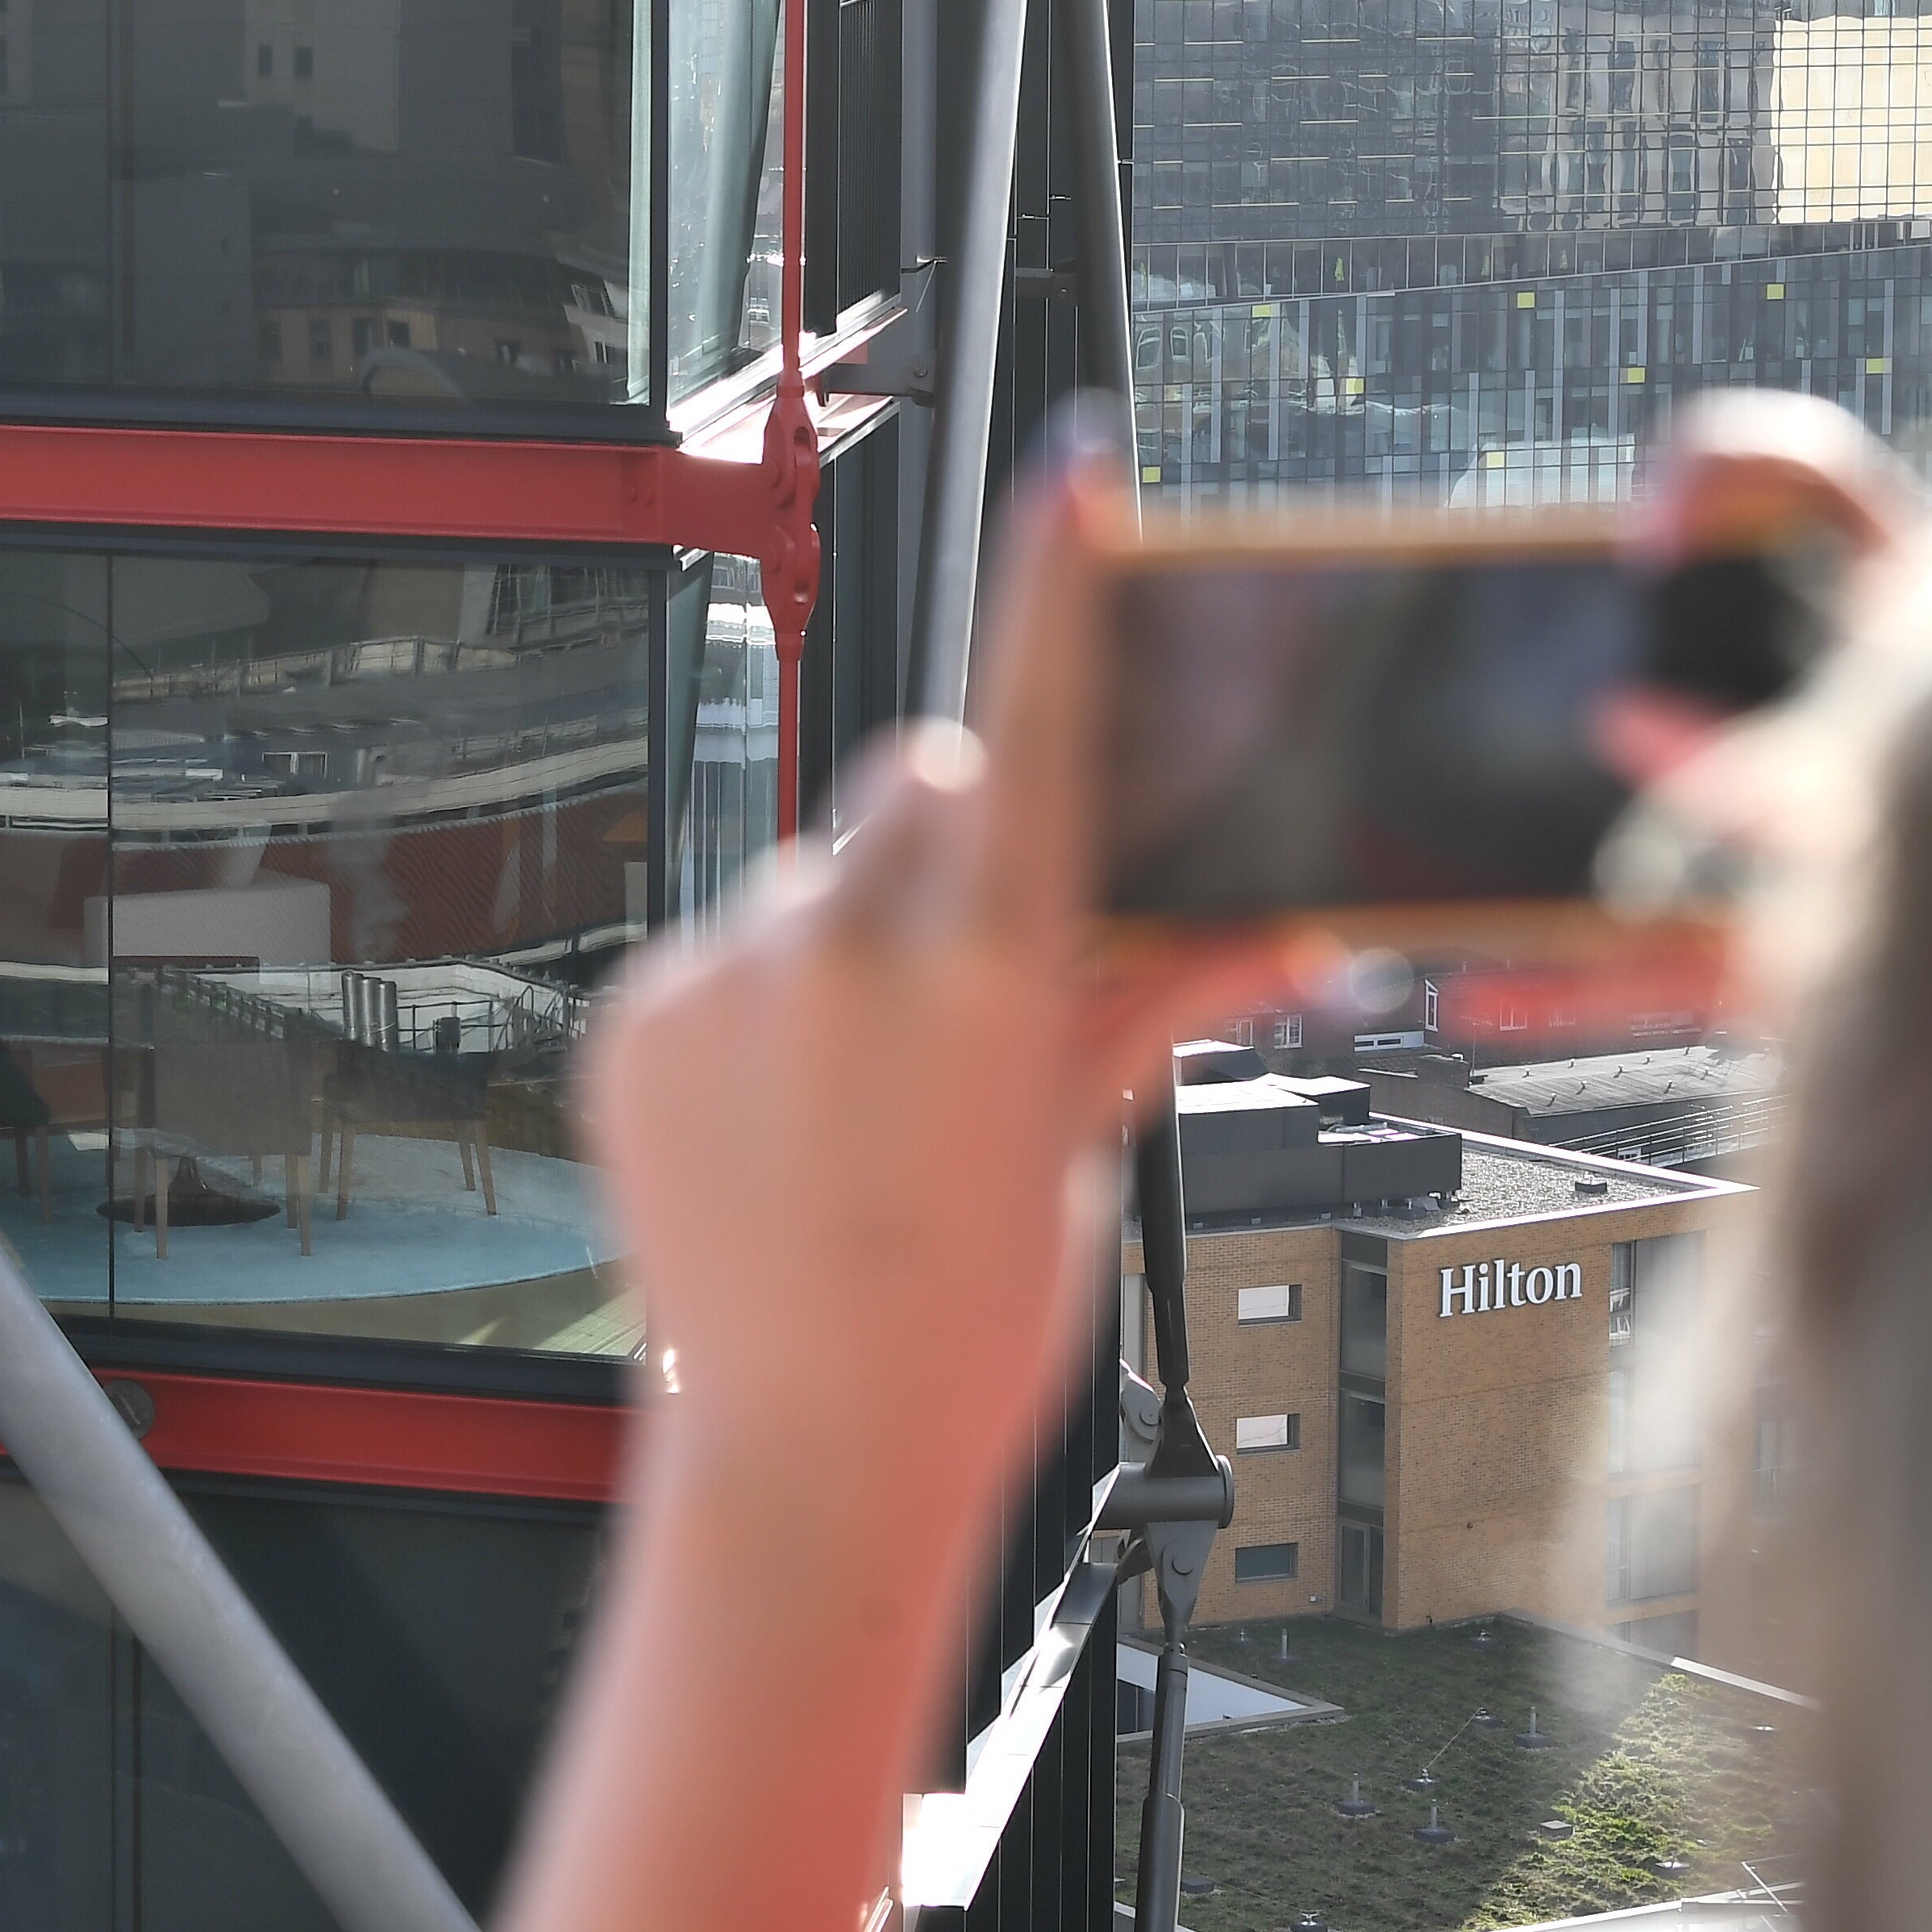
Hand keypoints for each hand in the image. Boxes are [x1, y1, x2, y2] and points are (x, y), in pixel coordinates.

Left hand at [584, 424, 1315, 1520]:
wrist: (805, 1460)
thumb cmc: (968, 1324)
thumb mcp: (1084, 1143)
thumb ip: (1160, 992)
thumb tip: (1294, 919)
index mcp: (986, 964)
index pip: (1040, 714)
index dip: (1065, 579)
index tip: (1084, 470)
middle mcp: (844, 942)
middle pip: (926, 783)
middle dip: (958, 841)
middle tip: (972, 984)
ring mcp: (725, 975)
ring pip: (818, 873)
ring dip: (850, 936)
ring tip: (864, 1092)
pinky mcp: (638, 1015)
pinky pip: (720, 952)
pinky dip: (758, 1007)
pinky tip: (785, 1123)